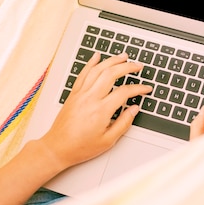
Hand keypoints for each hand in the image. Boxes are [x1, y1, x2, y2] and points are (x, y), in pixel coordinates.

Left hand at [42, 52, 152, 170]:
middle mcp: (90, 98)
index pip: (124, 92)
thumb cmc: (80, 147)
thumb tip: (134, 109)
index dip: (138, 88)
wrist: (57, 148)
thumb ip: (124, 123)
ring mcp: (80, 94)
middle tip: (137, 66)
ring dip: (112, 60)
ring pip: (97, 69)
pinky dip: (91, 63)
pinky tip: (97, 56)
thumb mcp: (108, 141)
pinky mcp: (73, 94)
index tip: (146, 88)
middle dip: (127, 67)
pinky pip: (83, 73)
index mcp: (101, 110)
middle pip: (111, 74)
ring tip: (123, 56)